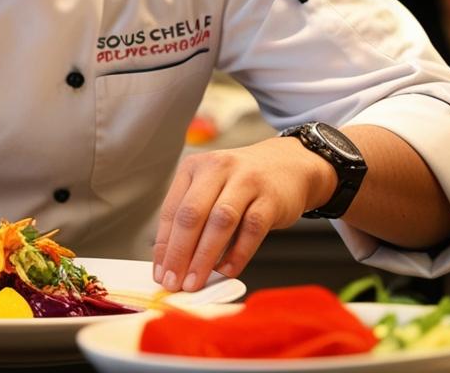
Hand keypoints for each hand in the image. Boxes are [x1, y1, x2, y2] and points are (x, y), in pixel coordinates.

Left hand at [152, 137, 333, 292]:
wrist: (288, 166)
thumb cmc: (241, 184)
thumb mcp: (211, 189)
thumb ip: (193, 220)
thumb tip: (173, 263)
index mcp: (194, 167)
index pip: (172, 210)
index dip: (164, 246)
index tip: (161, 274)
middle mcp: (217, 168)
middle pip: (192, 214)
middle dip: (180, 253)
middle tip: (174, 282)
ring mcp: (246, 181)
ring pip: (220, 221)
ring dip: (204, 257)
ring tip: (195, 282)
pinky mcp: (270, 198)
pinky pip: (251, 229)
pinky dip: (237, 254)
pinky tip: (227, 270)